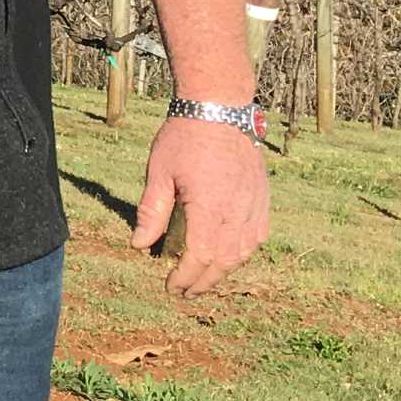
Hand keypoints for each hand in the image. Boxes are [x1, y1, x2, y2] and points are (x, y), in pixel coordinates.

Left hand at [131, 114, 268, 295]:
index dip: (186, 277)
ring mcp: (254, 205)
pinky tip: (229, 257)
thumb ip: (150, 212)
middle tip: (184, 292)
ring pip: (244, 253)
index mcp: (210, 208)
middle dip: (203, 282)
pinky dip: (242, 253)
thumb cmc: (185, 137)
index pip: (200, 257)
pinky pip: (257, 236)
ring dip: (223, 271)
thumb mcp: (159, 173)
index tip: (171, 287)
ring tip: (203, 280)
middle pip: (224, 262)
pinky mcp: (263, 198)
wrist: (220, 108)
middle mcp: (238, 211)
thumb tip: (138, 245)